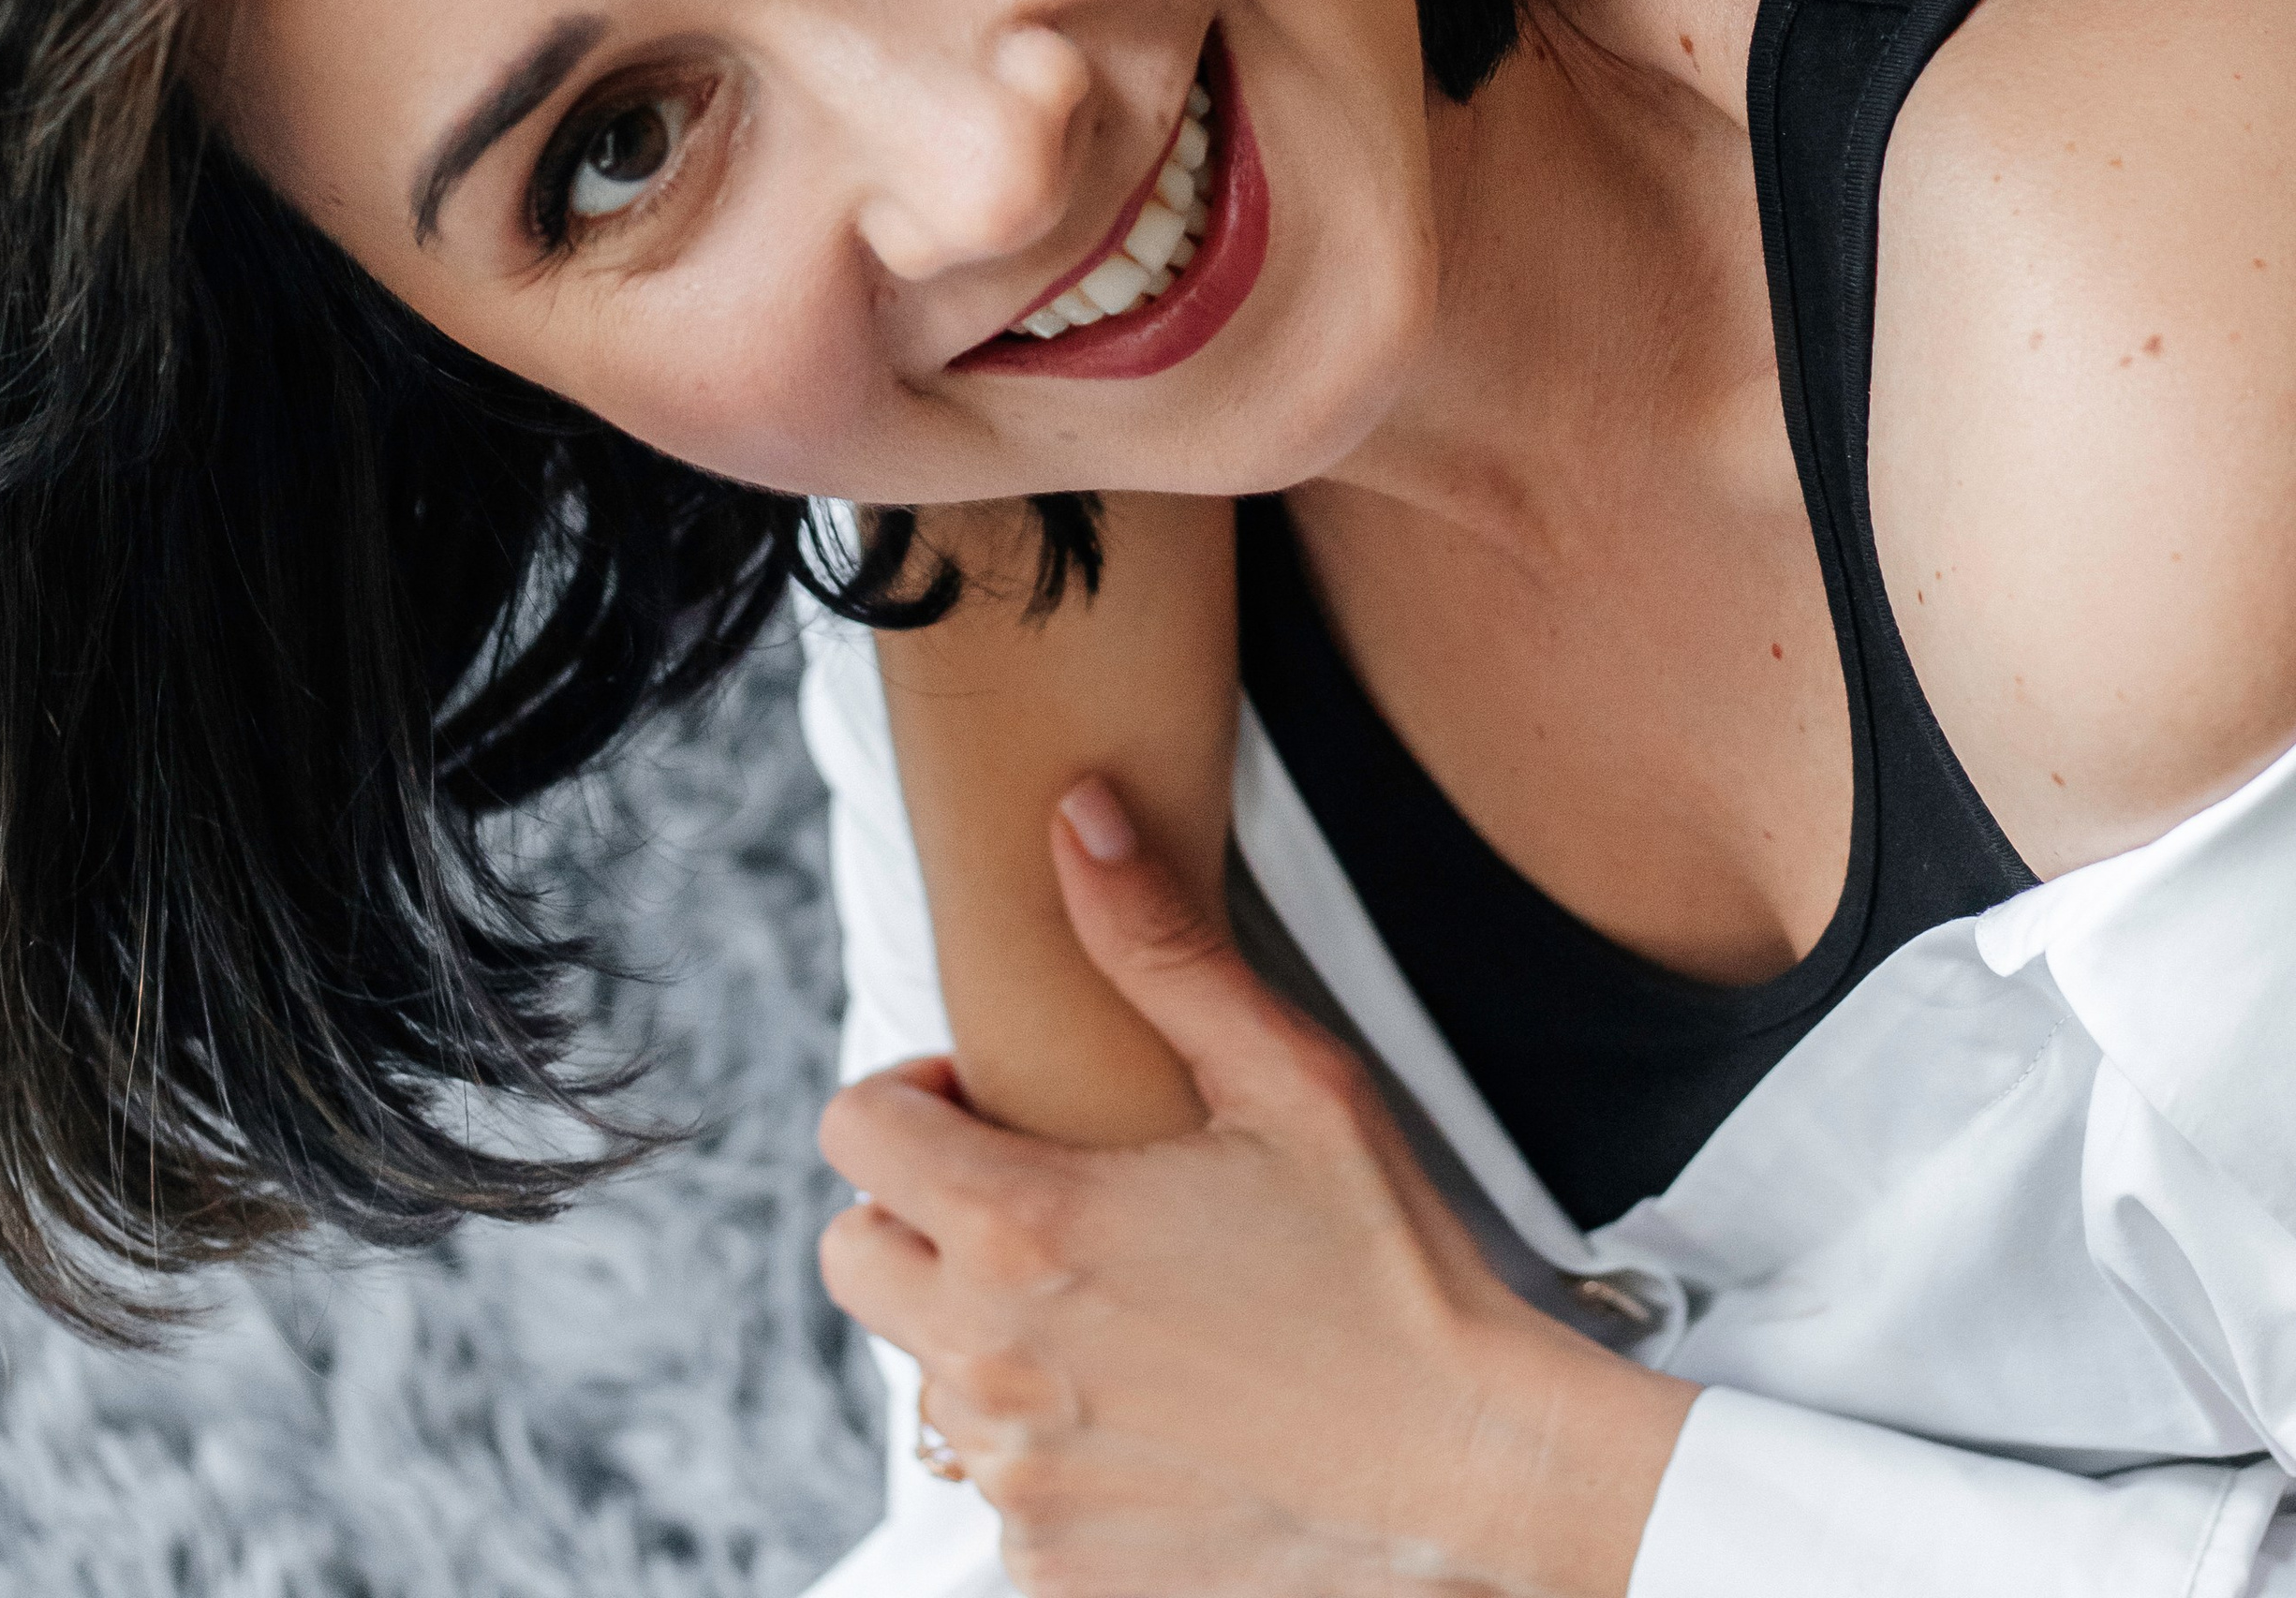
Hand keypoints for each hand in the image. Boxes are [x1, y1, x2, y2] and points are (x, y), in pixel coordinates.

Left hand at [820, 780, 1690, 1597]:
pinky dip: (1048, 1452)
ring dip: (984, 1333)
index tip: (984, 1105)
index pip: (852, 1132)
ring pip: (924, 1376)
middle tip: (1034, 1201)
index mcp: (1028, 1226)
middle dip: (918, 1213)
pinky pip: (996, 1494)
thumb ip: (1159, 943)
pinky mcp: (1053, 1580)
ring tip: (1117, 1314)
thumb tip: (1075, 813)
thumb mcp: (1291, 1081)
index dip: (911, 1097)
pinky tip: (1152, 1419)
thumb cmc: (1393, 1269)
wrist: (1481, 1477)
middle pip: (853, 1256)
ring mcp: (1017, 1488)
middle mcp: (990, 1363)